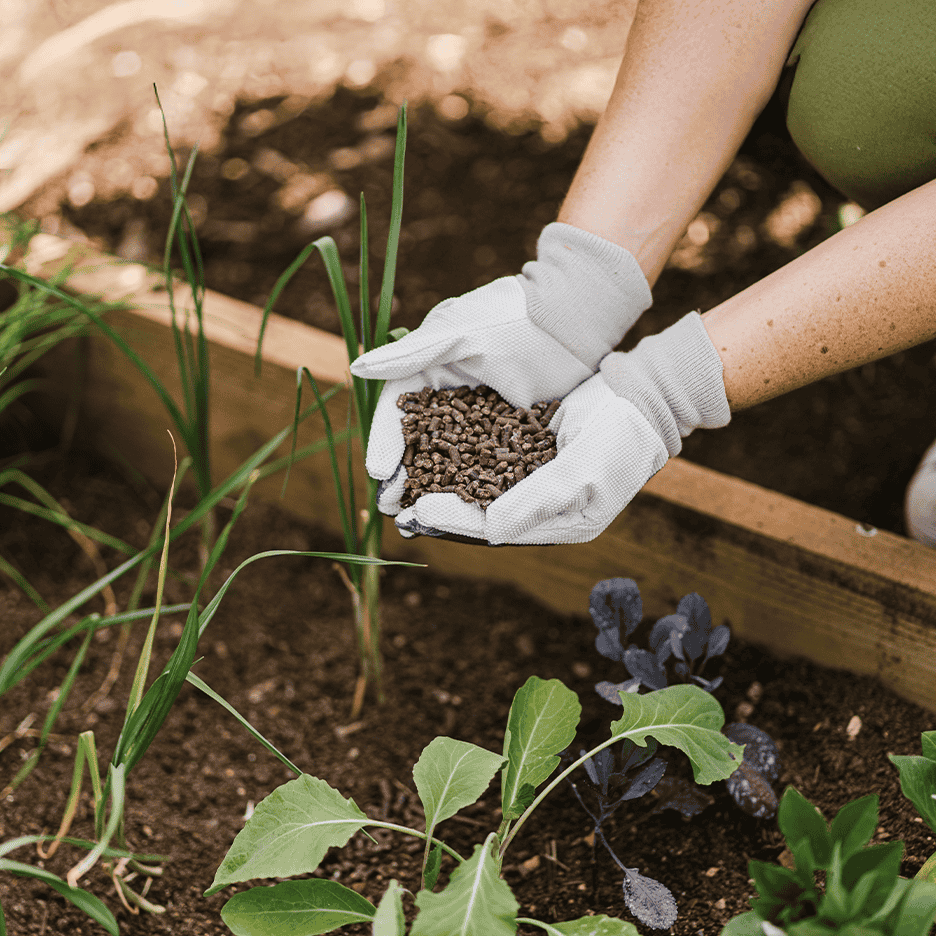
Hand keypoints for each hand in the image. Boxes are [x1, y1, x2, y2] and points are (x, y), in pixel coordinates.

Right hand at [349, 222, 651, 514]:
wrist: (574, 319)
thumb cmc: (514, 316)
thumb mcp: (460, 332)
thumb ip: (410, 354)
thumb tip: (357, 368)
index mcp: (430, 367)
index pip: (398, 407)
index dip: (385, 439)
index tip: (376, 470)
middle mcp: (451, 392)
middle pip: (419, 438)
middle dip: (403, 472)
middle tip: (390, 504)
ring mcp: (481, 413)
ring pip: (449, 455)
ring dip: (433, 485)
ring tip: (419, 515)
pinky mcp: (511, 429)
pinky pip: (484, 461)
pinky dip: (471, 484)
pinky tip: (465, 510)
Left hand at [393, 312, 730, 544]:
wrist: (643, 396)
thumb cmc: (621, 435)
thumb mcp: (582, 469)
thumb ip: (537, 499)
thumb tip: (492, 532)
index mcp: (562, 524)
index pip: (498, 530)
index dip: (455, 520)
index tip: (418, 510)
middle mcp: (546, 509)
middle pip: (483, 516)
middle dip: (442, 510)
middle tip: (399, 505)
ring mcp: (539, 482)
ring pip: (481, 491)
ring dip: (446, 487)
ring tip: (406, 486)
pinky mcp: (533, 455)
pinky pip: (490, 463)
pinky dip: (462, 461)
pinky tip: (434, 454)